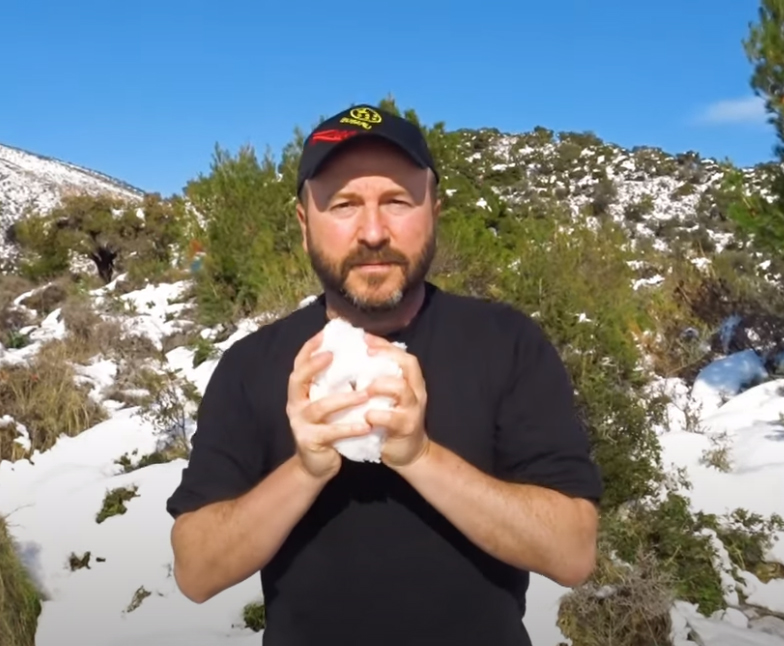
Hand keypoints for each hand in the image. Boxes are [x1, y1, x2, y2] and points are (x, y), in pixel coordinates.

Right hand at [286, 331, 371, 480]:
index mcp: (300, 391)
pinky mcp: (310, 441)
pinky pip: (331, 432)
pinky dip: (349, 427)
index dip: (309, 348)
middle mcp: (295, 404)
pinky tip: (366, 425)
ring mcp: (300, 423)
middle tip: (333, 355)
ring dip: (343, 399)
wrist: (317, 464)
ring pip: (320, 407)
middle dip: (314, 366)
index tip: (325, 334)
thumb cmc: (327, 427)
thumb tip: (353, 355)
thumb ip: (333, 384)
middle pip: (298, 379)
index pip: (299, 364)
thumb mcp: (327, 402)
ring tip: (364, 395)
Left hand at [363, 334, 429, 468]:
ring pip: (402, 389)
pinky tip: (365, 416)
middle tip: (366, 354)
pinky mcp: (407, 428)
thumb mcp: (388, 398)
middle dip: (386, 356)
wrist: (409, 453)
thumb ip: (377, 380)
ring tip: (364, 388)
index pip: (403, 354)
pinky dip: (377, 415)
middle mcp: (416, 391)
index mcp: (411, 381)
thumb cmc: (392, 421)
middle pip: (409, 364)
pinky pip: (392, 418)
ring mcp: (413, 409)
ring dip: (380, 385)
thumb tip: (352, 361)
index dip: (385, 345)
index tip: (365, 337)